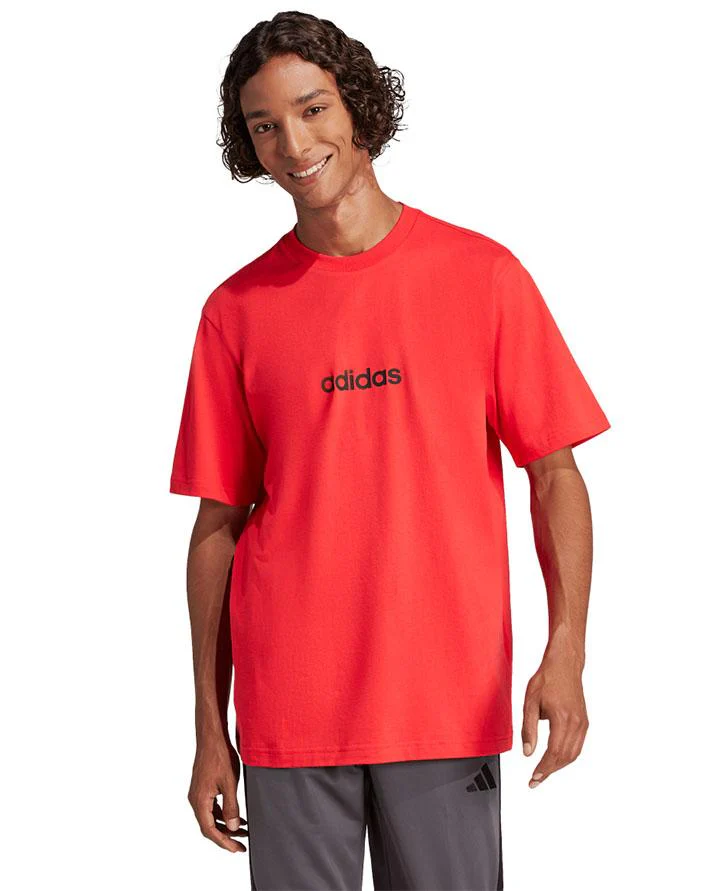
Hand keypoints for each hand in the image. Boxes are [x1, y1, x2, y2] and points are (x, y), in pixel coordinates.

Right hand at [187, 737, 248, 851]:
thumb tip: (234, 827)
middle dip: (226, 836)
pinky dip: (222, 814)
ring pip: (210, 817)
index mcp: (199, 801)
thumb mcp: (230, 783)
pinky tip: (235, 815)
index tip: (237, 849)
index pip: (210, 830)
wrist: (212, 736)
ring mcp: (198, 793)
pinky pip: (211, 807)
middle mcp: (195, 799)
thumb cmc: (219, 756)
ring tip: (243, 831)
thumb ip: (231, 807)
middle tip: (241, 845)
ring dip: (225, 825)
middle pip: (209, 826)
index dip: (224, 842)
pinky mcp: (202, 787)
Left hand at [521, 654, 588, 787]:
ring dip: (559, 766)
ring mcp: (583, 723)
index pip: (554, 752)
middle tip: (536, 780)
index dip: (544, 769)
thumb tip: (527, 753)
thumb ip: (528, 729)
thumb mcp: (530, 702)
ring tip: (544, 772)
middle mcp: (576, 723)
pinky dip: (567, 756)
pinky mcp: (584, 721)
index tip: (534, 778)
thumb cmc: (546, 679)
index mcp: (562, 718)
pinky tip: (556, 758)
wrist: (564, 665)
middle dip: (550, 771)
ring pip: (573, 754)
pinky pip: (578, 745)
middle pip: (565, 757)